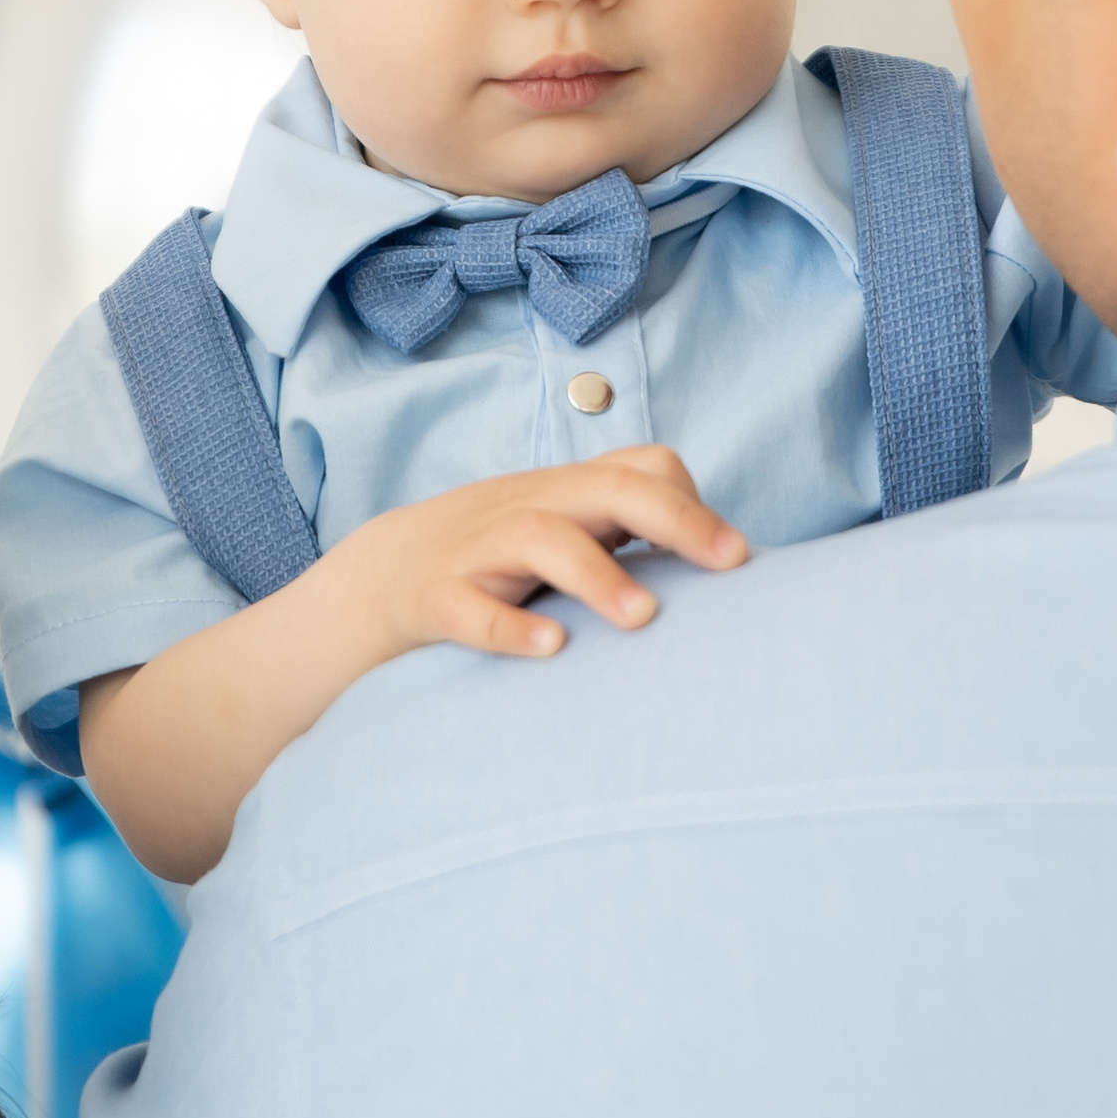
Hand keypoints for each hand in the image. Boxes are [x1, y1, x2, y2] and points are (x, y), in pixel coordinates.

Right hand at [325, 445, 747, 664]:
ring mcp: (481, 550)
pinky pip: (469, 606)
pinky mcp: (436, 597)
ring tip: (644, 618)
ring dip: (598, 574)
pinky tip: (549, 649)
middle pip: (609, 488)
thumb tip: (726, 584)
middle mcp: (531, 509)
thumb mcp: (563, 531)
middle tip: (731, 564)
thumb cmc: (498, 559)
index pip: (641, 468)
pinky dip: (508, 627)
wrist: (378, 576)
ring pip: (542, 537)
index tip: (738, 559)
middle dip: (675, 520)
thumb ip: (628, 539)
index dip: (690, 504)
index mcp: (568, 494)